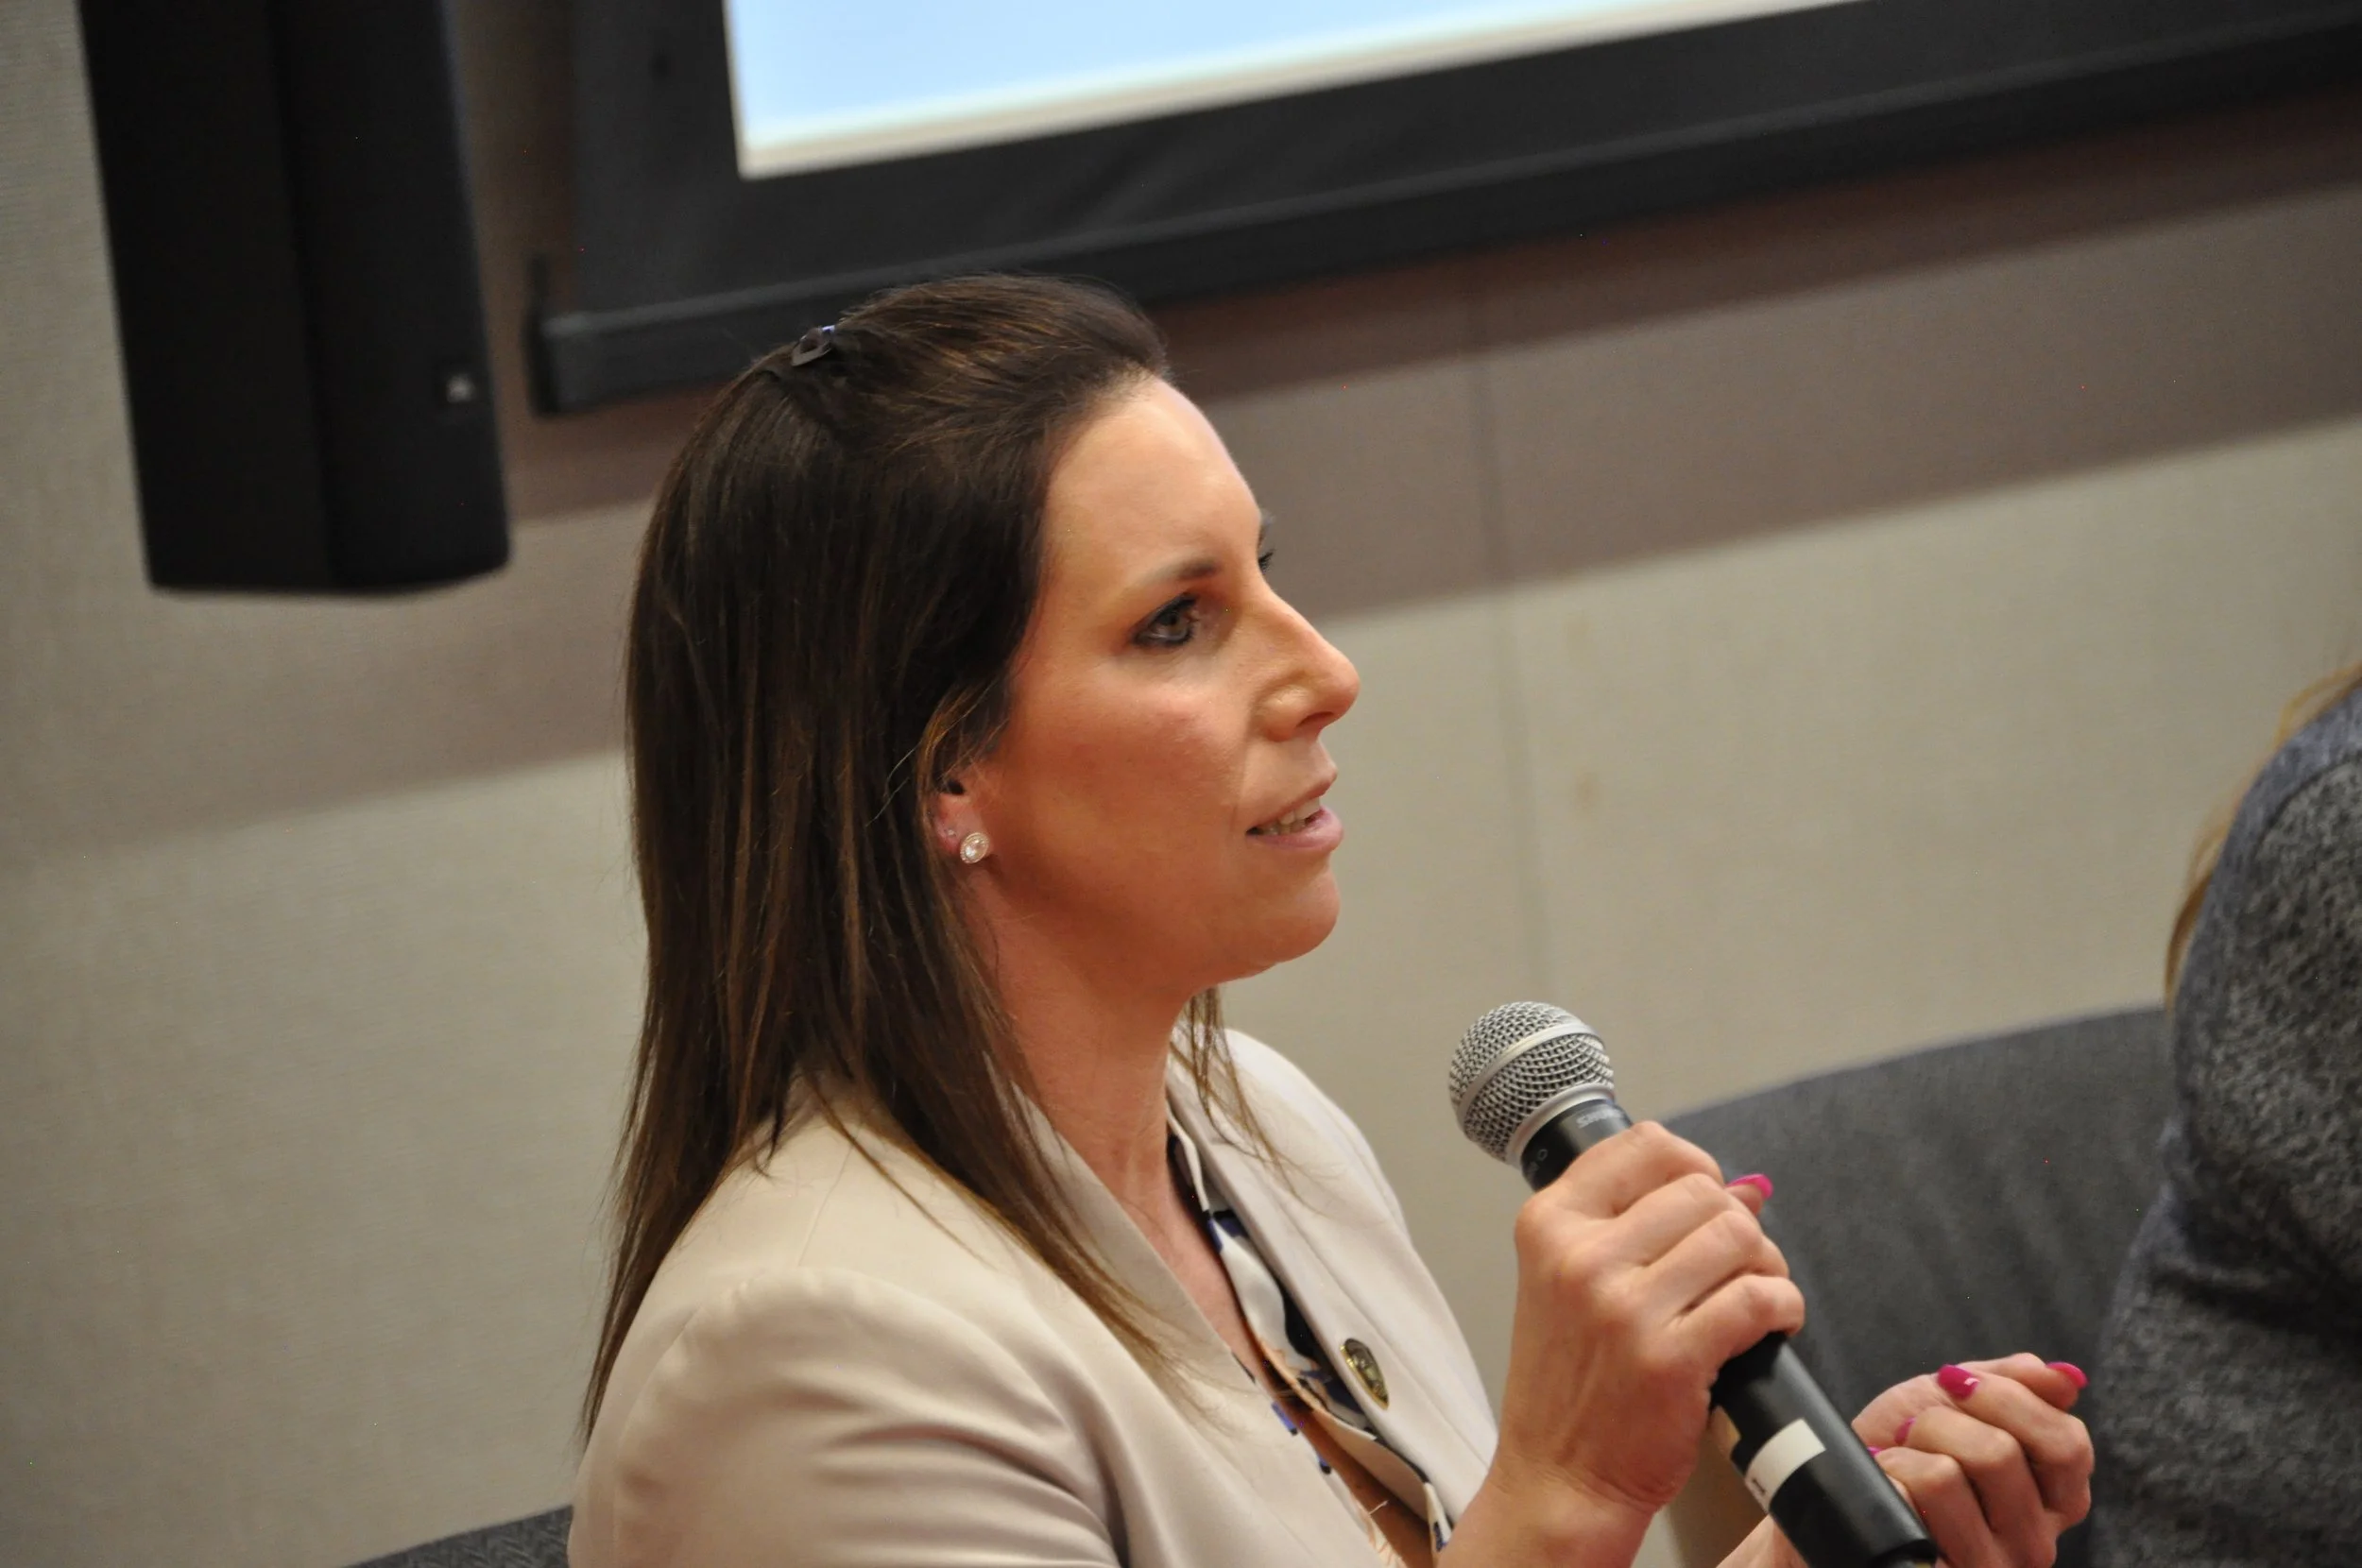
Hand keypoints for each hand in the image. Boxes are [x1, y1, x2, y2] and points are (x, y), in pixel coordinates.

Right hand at [1463, 1123, 1801, 1558]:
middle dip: (1737, 1224)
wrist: (1559, 1475)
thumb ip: (1641, 1224)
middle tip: (1736, 1265)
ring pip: (1738, 1236)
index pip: (1645, 1145)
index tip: (1707, 1198)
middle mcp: (1580, 1257)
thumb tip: (1747, 1187)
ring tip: (1753, 1296)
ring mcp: (1623, 1307)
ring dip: (1766, 1264)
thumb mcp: (1569, 1282)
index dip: (1695, 1166)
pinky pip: (1758, 1299)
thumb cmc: (1569, 1382)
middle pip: (1703, 1190)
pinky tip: (1772, 1324)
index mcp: (1549, 1224)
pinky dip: (1784, 1306)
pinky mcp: (1670, 1358)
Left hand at [1755, 1355, 2091, 1567]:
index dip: (2008, 1399)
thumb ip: (2013, 1382)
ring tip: (1898, 1463)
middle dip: (1941, 1421)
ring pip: (1945, 1478)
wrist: (1841, 1492)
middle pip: (2000, 1454)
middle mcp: (2032, 1543)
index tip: (1956, 1382)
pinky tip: (1882, 1488)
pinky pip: (1900, 1507)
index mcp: (2054, 1500)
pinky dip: (1881, 1479)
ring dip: (1906, 1452)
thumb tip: (2067, 1376)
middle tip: (1917, 1429)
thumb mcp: (1956, 1400)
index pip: (2068, 1445)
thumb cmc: (1904, 1446)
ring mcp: (1985, 1566)